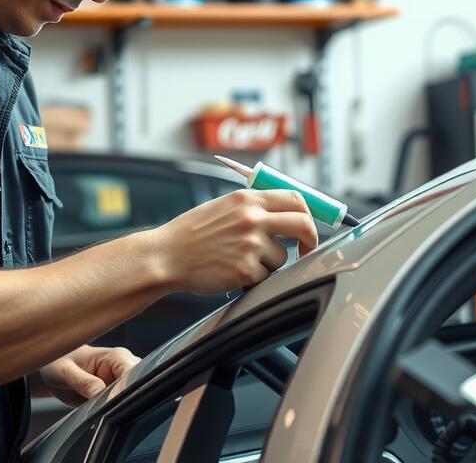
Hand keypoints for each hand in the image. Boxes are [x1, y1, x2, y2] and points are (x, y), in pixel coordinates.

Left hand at [41, 345, 140, 406]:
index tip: (115, 402)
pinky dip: (115, 414)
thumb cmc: (58, 363)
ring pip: (132, 398)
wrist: (52, 372)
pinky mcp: (114, 396)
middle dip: (127, 400)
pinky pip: (121, 407)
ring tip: (102, 413)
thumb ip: (83, 381)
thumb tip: (100, 392)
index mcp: (116, 356)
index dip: (128, 388)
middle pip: (138, 386)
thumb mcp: (66, 372)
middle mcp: (122, 369)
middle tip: (108, 410)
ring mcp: (120, 384)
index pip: (133, 372)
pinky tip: (104, 418)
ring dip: (120, 408)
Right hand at [145, 189, 318, 294]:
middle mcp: (252, 218)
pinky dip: (253, 277)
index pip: (295, 198)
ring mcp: (251, 244)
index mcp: (247, 199)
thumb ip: (254, 207)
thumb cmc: (192, 234)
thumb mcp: (223, 207)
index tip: (307, 226)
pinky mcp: (246, 270)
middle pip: (303, 224)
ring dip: (268, 263)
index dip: (309, 213)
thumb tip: (288, 213)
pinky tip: (231, 271)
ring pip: (282, 257)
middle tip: (305, 249)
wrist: (166, 256)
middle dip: (310, 239)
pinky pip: (265, 276)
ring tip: (238, 259)